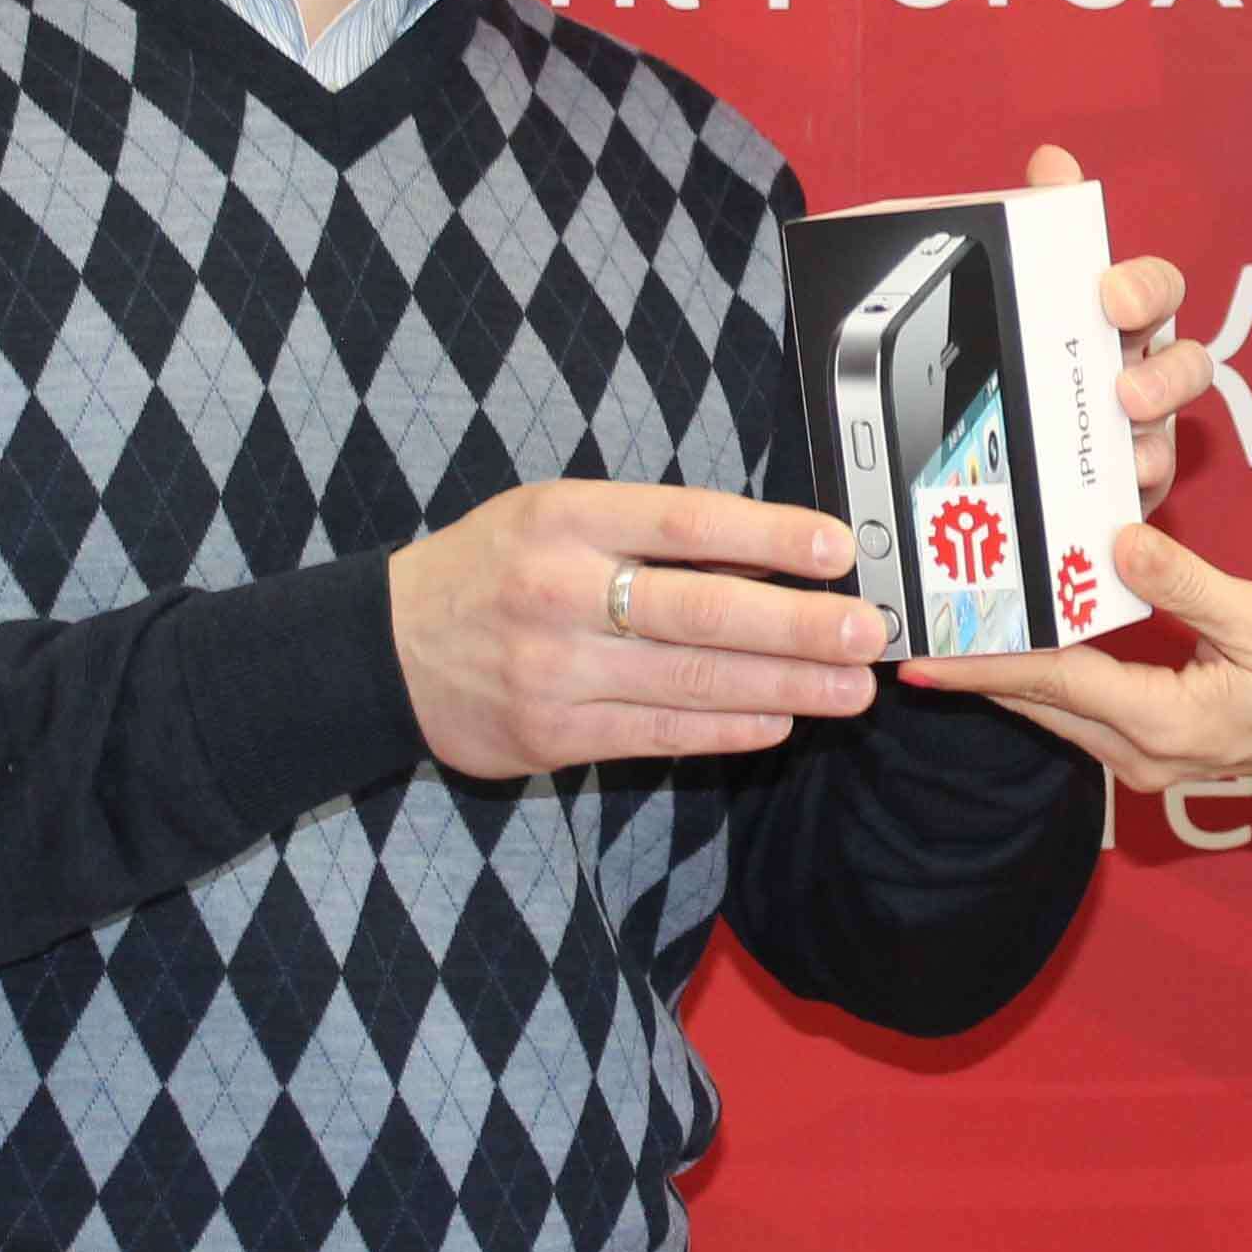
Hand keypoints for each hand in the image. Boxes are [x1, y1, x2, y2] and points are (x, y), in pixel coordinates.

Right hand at [388, 482, 879, 779]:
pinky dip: (727, 729)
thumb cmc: (493, 568)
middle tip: (865, 633)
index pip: (686, 523)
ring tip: (848, 688)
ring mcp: (555, 669)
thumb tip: (769, 549)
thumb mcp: (556, 516)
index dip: (770, 535)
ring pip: (690, 681)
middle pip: (700, 610)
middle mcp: (559, 591)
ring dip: (784, 686)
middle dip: (796, 625)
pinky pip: (658, 734)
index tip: (837, 549)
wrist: (386, 647)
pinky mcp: (552, 734)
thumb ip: (649, 532)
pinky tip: (780, 721)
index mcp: (565, 517)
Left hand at [902, 523, 1251, 795]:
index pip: (1054, 683)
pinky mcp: (1171, 743)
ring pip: (1064, 714)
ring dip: (1014, 680)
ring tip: (961, 640)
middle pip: (1043, 706)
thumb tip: (1117, 543)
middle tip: (920, 640)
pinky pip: (1092, 714)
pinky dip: (1056, 683)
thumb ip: (1185, 583)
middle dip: (980, 675)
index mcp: (1166, 722)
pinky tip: (1036, 650)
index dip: (984, 666)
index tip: (924, 656)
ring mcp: (1159, 755)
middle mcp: (1149, 751)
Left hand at [1025, 143, 1207, 508]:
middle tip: (1124, 388)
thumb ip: (1042, 224)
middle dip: (1164, 376)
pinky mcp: (1119, 496)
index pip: (1155, 290)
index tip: (1114, 297)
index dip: (1144, 289)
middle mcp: (1140, 373)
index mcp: (1118, 319)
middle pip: (1185, 366)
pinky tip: (1112, 506)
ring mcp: (1137, 438)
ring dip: (1154, 444)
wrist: (969, 438)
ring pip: (1169, 438)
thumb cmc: (1023, 351)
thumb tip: (1053, 161)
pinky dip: (1130, 503)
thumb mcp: (1022, 288)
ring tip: (1126, 452)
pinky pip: (1139, 502)